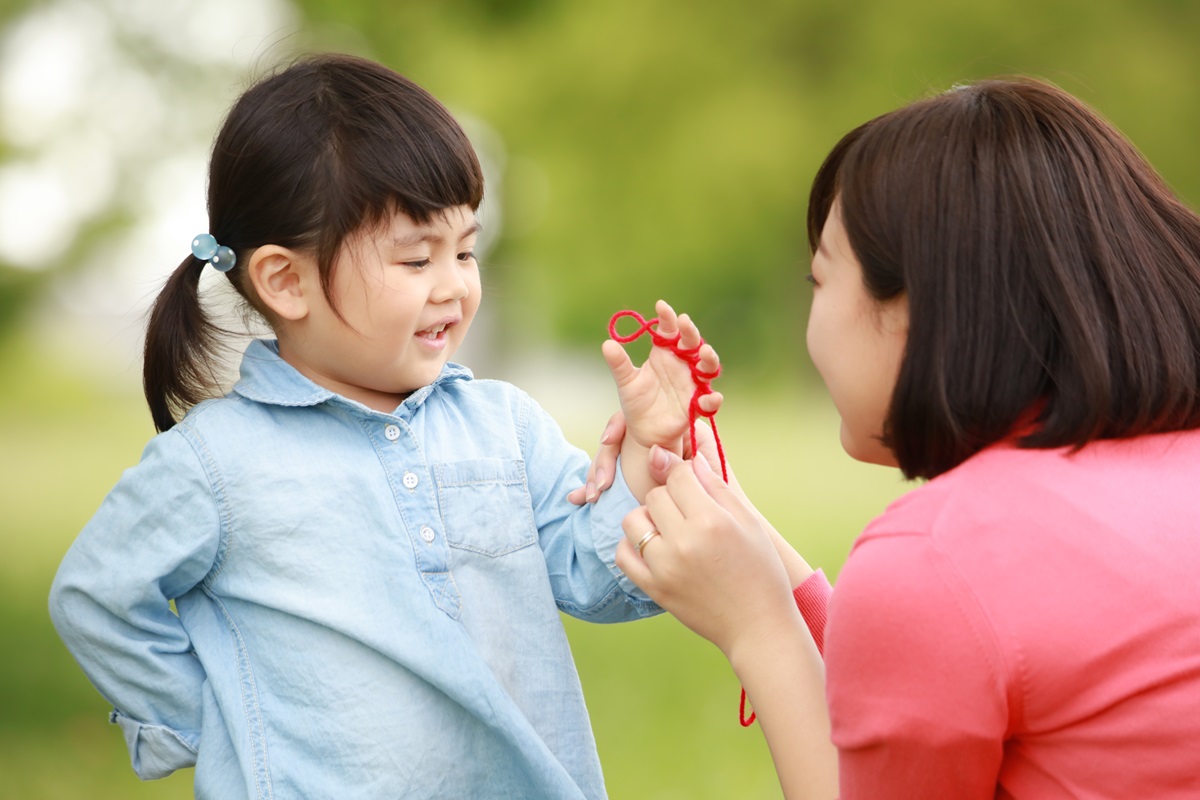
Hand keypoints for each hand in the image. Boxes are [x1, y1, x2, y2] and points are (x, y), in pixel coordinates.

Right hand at [566, 410, 723, 504]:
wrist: (719, 530)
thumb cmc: (721, 498)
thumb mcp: (704, 476)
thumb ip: (683, 464)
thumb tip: (655, 453)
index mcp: (678, 428)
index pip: (640, 417)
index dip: (619, 427)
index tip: (608, 440)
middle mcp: (659, 439)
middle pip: (620, 437)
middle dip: (604, 459)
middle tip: (598, 485)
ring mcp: (645, 458)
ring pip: (611, 458)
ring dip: (595, 474)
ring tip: (583, 496)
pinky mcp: (635, 477)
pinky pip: (610, 477)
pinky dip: (593, 487)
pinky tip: (577, 498)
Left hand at [602, 300, 722, 452]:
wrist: (643, 429)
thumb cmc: (636, 401)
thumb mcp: (626, 382)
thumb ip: (619, 364)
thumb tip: (607, 344)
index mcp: (664, 353)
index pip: (669, 330)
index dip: (667, 318)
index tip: (661, 305)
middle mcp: (682, 364)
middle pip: (692, 343)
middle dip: (690, 332)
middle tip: (685, 322)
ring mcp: (692, 383)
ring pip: (707, 367)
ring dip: (709, 359)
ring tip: (705, 351)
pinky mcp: (696, 405)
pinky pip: (709, 401)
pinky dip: (713, 400)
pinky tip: (713, 397)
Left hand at [615, 453, 795, 660]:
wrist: (757, 625)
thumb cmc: (760, 572)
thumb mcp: (749, 523)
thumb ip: (717, 487)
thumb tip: (691, 458)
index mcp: (711, 521)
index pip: (677, 476)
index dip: (684, 475)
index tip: (692, 485)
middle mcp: (683, 542)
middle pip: (654, 496)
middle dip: (668, 496)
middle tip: (687, 511)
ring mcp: (664, 567)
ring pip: (633, 521)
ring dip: (647, 518)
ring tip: (668, 528)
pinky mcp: (653, 588)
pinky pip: (623, 555)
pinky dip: (632, 545)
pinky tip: (652, 547)